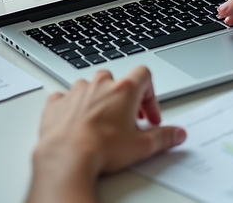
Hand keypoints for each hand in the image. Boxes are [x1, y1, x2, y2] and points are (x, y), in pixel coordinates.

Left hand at [27, 67, 185, 202]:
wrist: (67, 158)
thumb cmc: (102, 149)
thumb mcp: (142, 147)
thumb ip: (163, 137)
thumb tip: (176, 134)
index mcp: (123, 90)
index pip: (144, 75)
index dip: (151, 95)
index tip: (149, 116)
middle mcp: (99, 85)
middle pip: (117, 81)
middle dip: (124, 98)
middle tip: (127, 120)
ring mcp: (76, 92)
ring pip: (91, 87)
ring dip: (98, 101)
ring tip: (102, 124)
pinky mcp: (57, 103)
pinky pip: (66, 98)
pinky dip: (72, 107)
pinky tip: (77, 123)